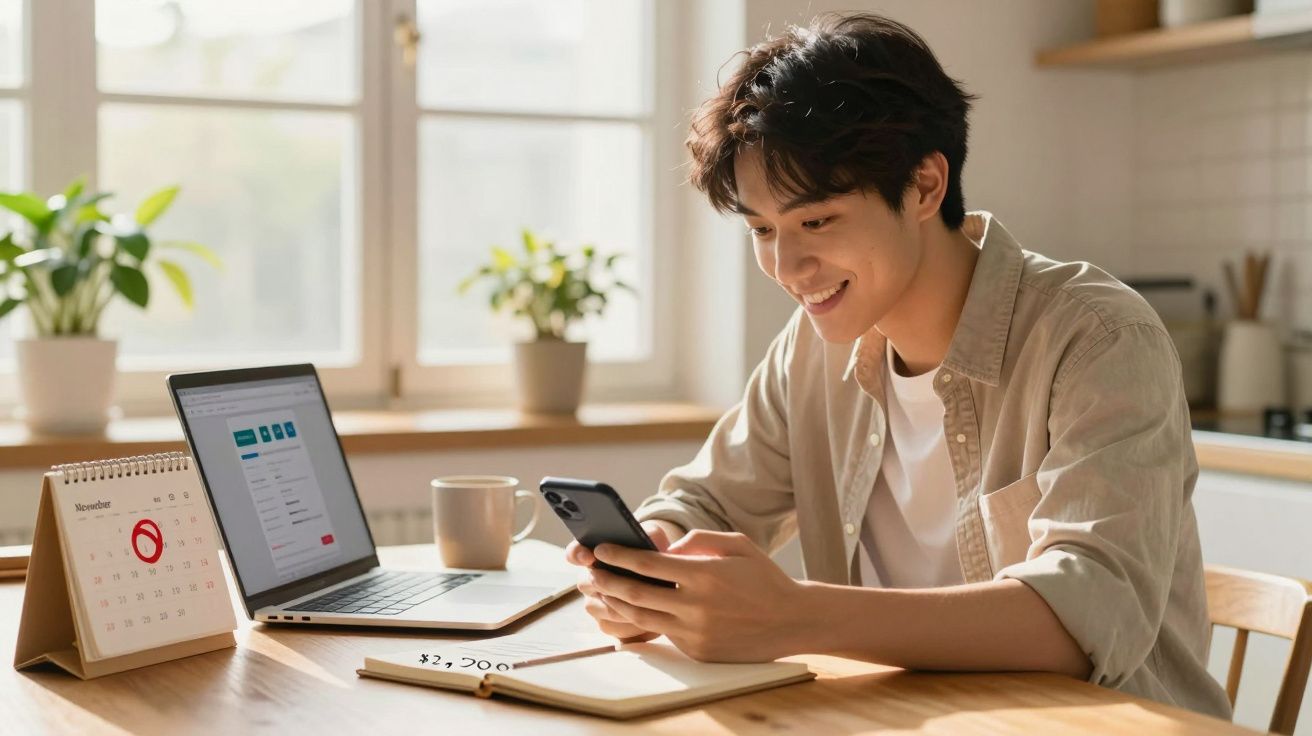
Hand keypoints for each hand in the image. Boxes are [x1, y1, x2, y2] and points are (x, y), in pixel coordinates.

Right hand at [565, 520, 672, 641]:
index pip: (574, 553)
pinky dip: (630, 625)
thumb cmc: (653, 554)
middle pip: (585, 584)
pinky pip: (611, 628)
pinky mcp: (607, 624)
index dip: (577, 554)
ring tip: (648, 604)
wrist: (663, 579)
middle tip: (629, 585)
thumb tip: (654, 542)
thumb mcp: (654, 538)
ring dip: (622, 606)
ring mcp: (595, 603)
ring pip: (599, 608)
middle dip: (607, 584)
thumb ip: (651, 535)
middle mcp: (589, 579)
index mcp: (594, 554)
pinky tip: (651, 620)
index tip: (589, 556)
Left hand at [588, 530, 805, 661]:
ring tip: (601, 592)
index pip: (648, 564)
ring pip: (642, 619)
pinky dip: (643, 621)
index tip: (600, 549)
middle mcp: (697, 607)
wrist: (792, 620)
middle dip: (607, 581)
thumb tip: (665, 549)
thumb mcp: (736, 544)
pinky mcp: (698, 651)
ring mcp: (696, 633)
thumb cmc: (763, 577)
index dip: (619, 556)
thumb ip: (698, 540)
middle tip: (590, 573)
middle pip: (636, 594)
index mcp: (704, 575)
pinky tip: (630, 610)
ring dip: (617, 604)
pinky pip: (663, 634)